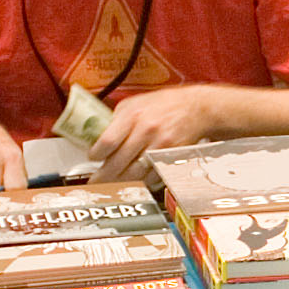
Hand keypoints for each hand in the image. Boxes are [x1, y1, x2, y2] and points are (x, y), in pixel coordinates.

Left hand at [89, 84, 228, 178]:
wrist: (196, 108)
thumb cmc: (163, 105)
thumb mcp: (135, 103)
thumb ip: (116, 120)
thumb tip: (97, 138)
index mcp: (133, 115)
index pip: (108, 141)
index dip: (97, 154)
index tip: (93, 158)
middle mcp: (146, 131)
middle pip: (118, 163)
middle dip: (104, 176)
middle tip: (96, 182)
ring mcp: (160, 146)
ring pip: (135, 174)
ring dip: (121, 183)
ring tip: (111, 185)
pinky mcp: (171, 158)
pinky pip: (152, 177)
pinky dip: (141, 182)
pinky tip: (134, 181)